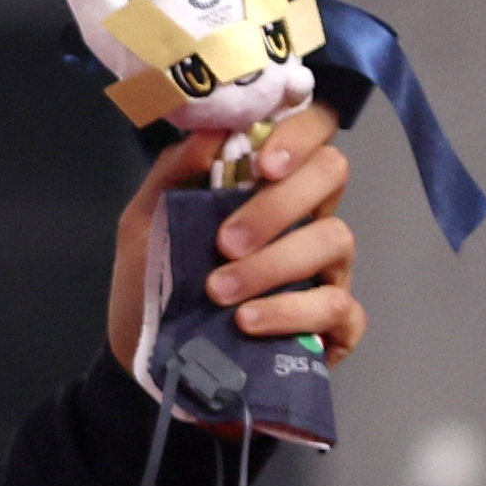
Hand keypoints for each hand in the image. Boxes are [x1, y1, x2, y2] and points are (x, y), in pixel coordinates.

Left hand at [105, 101, 363, 372]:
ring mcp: (327, 269)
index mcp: (268, 186)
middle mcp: (306, 218)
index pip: (311, 132)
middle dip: (278, 203)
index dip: (300, 134)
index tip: (261, 163)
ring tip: (219, 291)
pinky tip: (249, 322)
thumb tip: (211, 128)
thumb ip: (172, 172)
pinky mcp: (335, 322)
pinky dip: (292, 312)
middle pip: (331, 175)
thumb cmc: (153, 282)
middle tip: (225, 242)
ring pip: (335, 239)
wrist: (145, 358)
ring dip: (272, 264)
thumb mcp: (145, 223)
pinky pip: (340, 306)